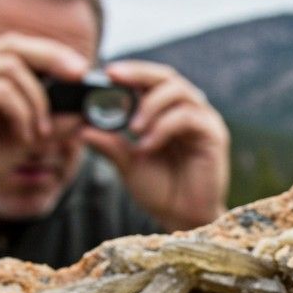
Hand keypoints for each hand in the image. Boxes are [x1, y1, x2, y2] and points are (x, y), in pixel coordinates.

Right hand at [0, 33, 89, 223]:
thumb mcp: (22, 134)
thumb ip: (49, 118)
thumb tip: (85, 108)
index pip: (13, 44)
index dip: (49, 51)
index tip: (79, 68)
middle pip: (13, 46)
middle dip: (52, 59)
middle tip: (80, 77)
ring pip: (11, 70)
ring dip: (37, 102)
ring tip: (40, 133)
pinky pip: (1, 92)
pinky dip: (22, 114)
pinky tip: (23, 138)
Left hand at [81, 60, 229, 230]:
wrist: (182, 220)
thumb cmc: (160, 191)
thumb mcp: (127, 163)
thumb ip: (109, 142)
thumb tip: (79, 126)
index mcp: (169, 113)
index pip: (151, 80)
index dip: (131, 72)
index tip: (105, 72)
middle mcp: (189, 111)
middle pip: (166, 77)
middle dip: (138, 74)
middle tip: (114, 77)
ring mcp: (204, 121)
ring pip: (178, 91)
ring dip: (150, 105)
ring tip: (133, 129)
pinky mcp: (214, 135)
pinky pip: (187, 117)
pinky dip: (163, 127)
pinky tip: (147, 146)